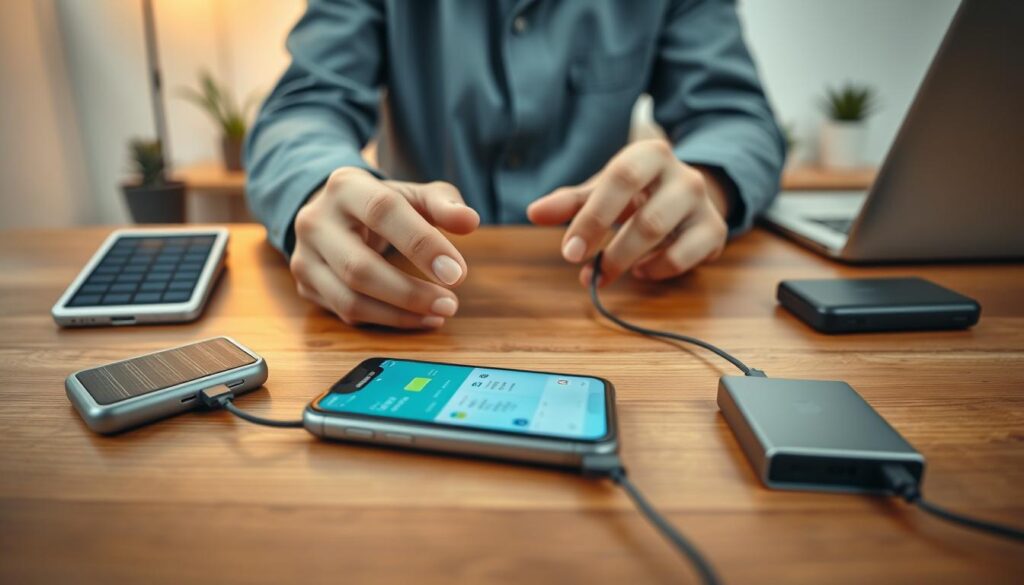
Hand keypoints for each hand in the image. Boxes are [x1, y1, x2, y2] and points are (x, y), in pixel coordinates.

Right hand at [290, 168, 478, 327]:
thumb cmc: (381, 205)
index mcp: (345, 186)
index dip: (422, 245)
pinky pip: (346, 313)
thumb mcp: (412, 195)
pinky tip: (419, 317)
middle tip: (451, 303)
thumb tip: (469, 221)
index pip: (383, 212)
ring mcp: (304, 256)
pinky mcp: (306, 286)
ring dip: (400, 314)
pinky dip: (388, 321)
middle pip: (359, 267)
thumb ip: (443, 204)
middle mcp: (315, 221)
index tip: (457, 273)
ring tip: (440, 313)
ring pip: (350, 298)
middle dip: (410, 292)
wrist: (332, 214)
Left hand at [527, 140, 729, 285]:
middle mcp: (682, 175)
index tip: (569, 250)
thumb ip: (570, 202)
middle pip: (645, 217)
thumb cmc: (636, 193)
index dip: (593, 217)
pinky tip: (641, 270)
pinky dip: (656, 270)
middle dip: (611, 250)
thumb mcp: (603, 191)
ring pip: (663, 238)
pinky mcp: (714, 231)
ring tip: (606, 272)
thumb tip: (533, 212)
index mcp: (649, 154)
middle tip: (584, 271)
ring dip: (626, 261)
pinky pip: (684, 257)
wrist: (686, 196)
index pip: (620, 180)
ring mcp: (702, 203)